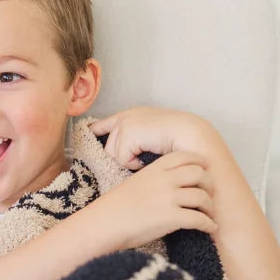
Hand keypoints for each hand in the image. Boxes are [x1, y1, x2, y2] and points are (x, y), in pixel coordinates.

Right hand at [85, 149, 217, 250]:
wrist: (104, 224)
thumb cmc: (116, 208)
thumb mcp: (135, 182)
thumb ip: (155, 178)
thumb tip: (173, 185)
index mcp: (155, 169)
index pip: (186, 157)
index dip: (200, 163)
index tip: (205, 171)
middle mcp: (165, 180)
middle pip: (200, 174)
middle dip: (209, 185)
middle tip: (210, 195)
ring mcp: (169, 199)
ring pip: (202, 197)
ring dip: (210, 207)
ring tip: (210, 214)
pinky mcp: (171, 218)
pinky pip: (199, 219)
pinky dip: (208, 224)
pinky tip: (209, 228)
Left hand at [88, 107, 210, 170]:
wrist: (193, 139)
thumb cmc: (177, 145)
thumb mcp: (150, 141)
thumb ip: (133, 143)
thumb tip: (115, 156)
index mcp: (130, 116)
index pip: (102, 125)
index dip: (94, 132)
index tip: (86, 134)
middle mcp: (125, 116)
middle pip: (107, 149)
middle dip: (122, 157)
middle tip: (142, 156)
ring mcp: (125, 122)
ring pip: (113, 155)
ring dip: (130, 161)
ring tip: (149, 153)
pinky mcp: (128, 131)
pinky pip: (121, 159)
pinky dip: (135, 163)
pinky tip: (149, 154)